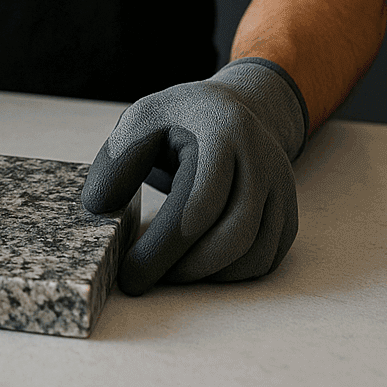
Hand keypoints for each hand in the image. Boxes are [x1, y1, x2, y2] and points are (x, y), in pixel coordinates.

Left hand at [80, 58, 309, 295]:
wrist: (232, 109)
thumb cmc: (178, 119)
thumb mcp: (141, 120)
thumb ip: (117, 160)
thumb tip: (99, 207)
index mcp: (221, 133)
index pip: (196, 205)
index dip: (162, 248)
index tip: (130, 274)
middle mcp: (261, 160)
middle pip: (233, 236)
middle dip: (186, 269)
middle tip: (148, 278)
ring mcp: (282, 187)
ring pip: (255, 254)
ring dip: (210, 276)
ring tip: (171, 270)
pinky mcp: (288, 210)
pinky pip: (267, 258)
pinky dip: (232, 274)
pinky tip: (200, 266)